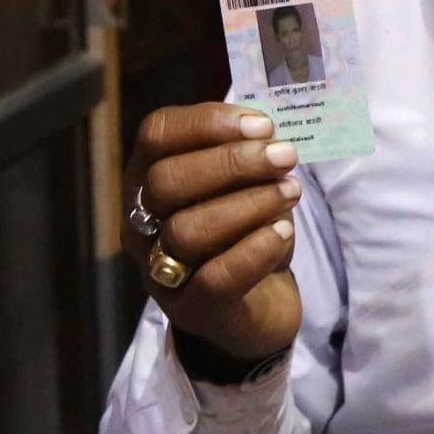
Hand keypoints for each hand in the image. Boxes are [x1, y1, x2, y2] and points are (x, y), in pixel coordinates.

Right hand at [121, 103, 302, 361]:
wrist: (258, 307)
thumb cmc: (247, 232)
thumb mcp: (245, 184)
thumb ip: (247, 153)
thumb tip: (266, 129)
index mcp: (148, 178)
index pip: (156, 135)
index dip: (207, 122)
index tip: (262, 124)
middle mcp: (143, 223)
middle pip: (166, 182)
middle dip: (231, 162)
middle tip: (284, 156)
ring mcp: (159, 271)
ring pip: (187, 231)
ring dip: (249, 204)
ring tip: (290, 192)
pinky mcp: (192, 310)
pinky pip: (213, 279)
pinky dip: (254, 250)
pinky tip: (283, 232)